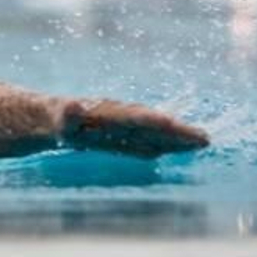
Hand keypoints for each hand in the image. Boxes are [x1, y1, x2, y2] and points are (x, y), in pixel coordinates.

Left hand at [61, 100, 209, 157]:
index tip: (172, 124)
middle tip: (205, 138)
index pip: (137, 117)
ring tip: (202, 142)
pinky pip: (147, 143)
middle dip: (178, 131)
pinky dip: (164, 145)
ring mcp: (125, 129)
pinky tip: (179, 150)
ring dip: (177, 138)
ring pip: (155, 133)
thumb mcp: (58, 118)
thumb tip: (72, 107)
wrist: (51, 117)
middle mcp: (122, 118)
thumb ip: (67, 115)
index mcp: (108, 113)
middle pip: (154, 125)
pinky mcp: (123, 139)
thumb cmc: (54, 119)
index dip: (155, 121)